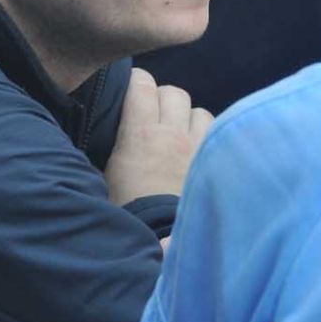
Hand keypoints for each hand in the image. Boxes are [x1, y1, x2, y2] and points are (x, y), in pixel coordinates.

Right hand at [104, 68, 213, 205]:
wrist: (159, 238)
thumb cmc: (126, 210)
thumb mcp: (106, 173)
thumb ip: (112, 143)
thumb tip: (104, 128)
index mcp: (140, 135)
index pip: (142, 85)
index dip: (137, 83)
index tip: (132, 90)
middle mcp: (171, 135)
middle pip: (173, 92)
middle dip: (163, 99)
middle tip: (154, 116)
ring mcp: (195, 148)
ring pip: (198, 111)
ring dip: (188, 118)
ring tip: (178, 134)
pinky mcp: (211, 162)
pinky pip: (215, 133)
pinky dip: (206, 136)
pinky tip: (196, 150)